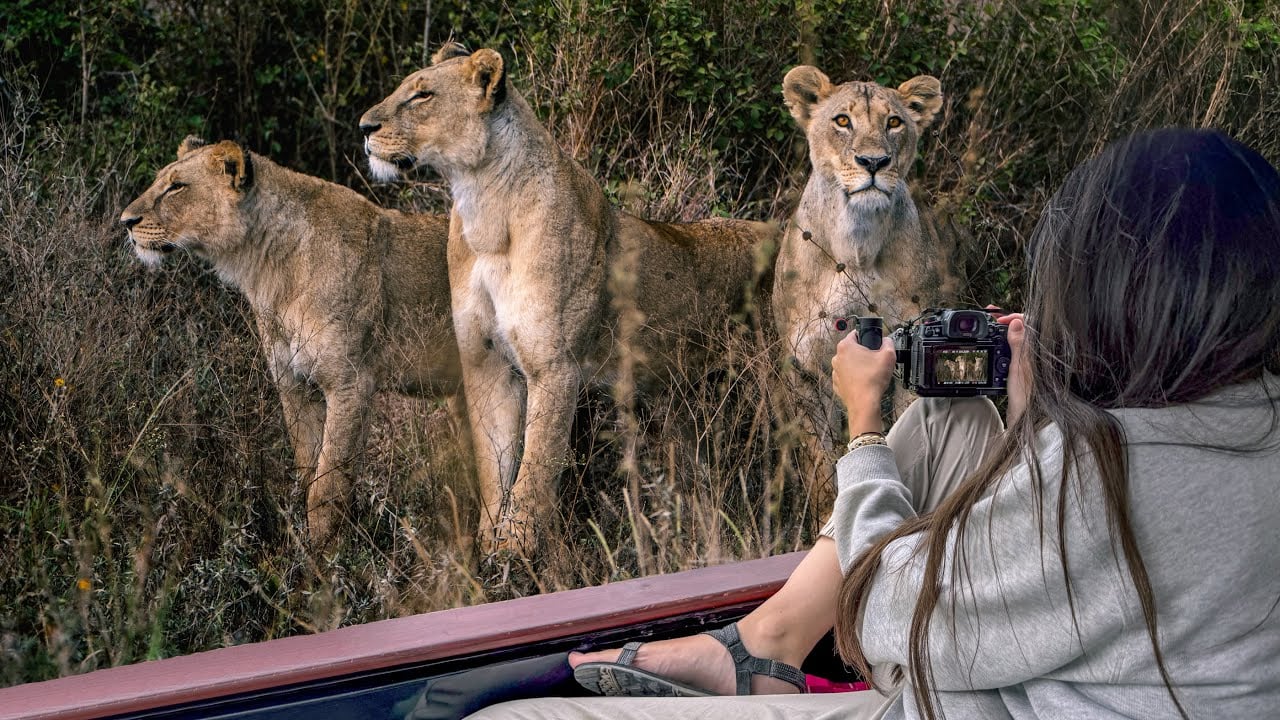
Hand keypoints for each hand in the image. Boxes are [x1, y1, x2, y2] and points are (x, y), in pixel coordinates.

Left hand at [832, 330, 896, 435]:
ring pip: (849, 363)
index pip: (856, 333)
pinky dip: (855, 378)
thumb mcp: (888, 356)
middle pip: (852, 349)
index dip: (867, 337)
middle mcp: (837, 357)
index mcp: (846, 347)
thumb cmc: (873, 380)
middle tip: (875, 360)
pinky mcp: (837, 384)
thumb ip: (888, 343)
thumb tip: (887, 341)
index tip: (874, 343)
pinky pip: (847, 376)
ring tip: (871, 373)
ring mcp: (835, 372)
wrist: (864, 403)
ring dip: (859, 366)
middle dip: (864, 353)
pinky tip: (864, 381)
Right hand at [990, 307, 1029, 424]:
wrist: (1028, 418)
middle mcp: (1040, 352)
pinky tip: (999, 344)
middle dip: (1008, 320)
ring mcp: (1035, 360)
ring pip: (1021, 338)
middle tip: (991, 315)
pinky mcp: (1029, 368)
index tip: (998, 319)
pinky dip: (1008, 344)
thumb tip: (1017, 321)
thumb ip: (1019, 343)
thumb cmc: (1027, 397)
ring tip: (993, 325)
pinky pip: (1019, 349)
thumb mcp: (1019, 366)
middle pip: (1025, 327)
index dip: (1012, 316)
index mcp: (1041, 348)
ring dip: (1007, 330)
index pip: (1029, 321)